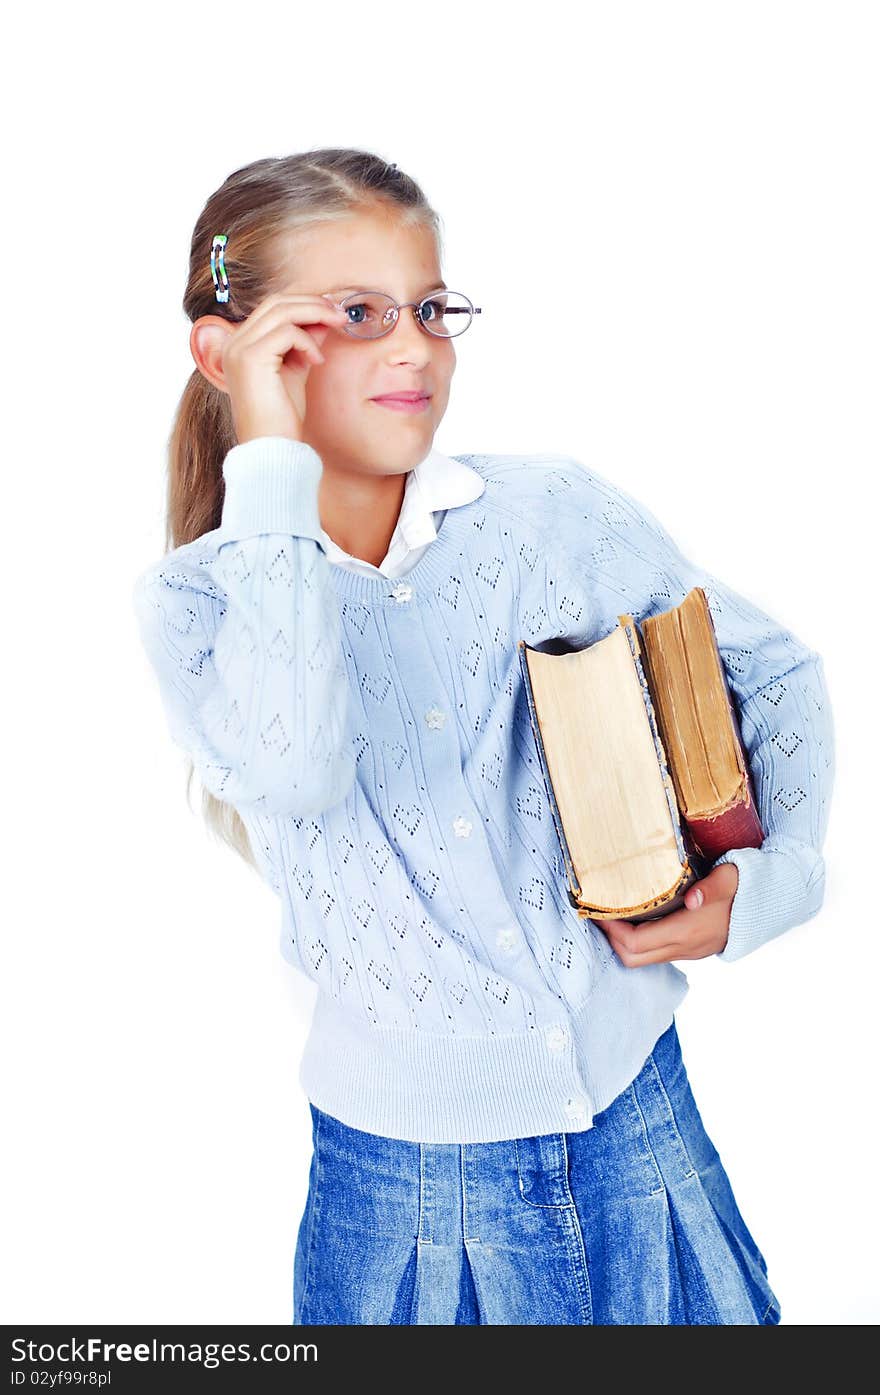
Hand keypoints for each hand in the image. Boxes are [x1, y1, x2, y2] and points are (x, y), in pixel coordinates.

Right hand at [220, 293, 349, 444]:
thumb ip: (304, 342)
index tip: (332, 311)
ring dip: (315, 314)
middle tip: (340, 313)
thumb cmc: (282, 418)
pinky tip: (317, 361)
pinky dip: (307, 342)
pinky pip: (286, 332)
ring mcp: (239, 349)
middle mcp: (234, 343)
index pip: (272, 308)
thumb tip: (323, 318)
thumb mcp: (296, 370)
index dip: (304, 303)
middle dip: (312, 302)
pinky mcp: (250, 358)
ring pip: (281, 310)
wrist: (271, 449)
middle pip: (276, 302)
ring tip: (337, 326)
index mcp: (240, 345)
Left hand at [592, 862, 738, 965]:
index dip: (611, 929)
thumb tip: (692, 898)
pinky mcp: (691, 949)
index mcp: (688, 931)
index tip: (598, 909)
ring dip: (622, 941)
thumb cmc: (746, 887)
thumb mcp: (730, 878)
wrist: (768, 906)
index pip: (636, 942)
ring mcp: (688, 951)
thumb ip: (712, 886)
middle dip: (610, 938)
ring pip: (643, 959)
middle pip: (632, 958)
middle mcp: (685, 946)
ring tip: (611, 915)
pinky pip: (655, 953)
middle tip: (599, 913)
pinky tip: (633, 919)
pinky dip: (637, 941)